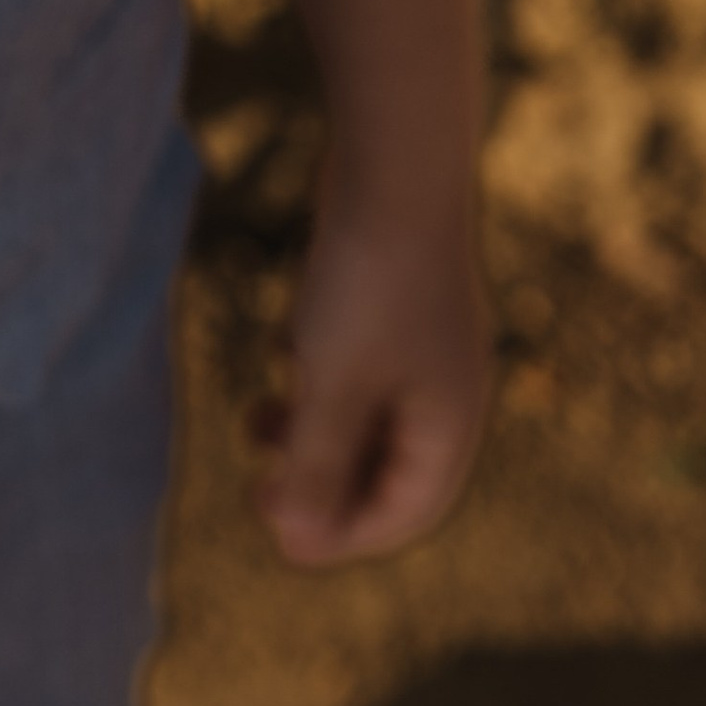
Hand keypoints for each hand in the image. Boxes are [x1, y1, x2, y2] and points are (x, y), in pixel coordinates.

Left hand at [252, 173, 490, 567]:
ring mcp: (428, 341)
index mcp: (449, 425)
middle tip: (258, 492)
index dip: (342, 535)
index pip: (404, 511)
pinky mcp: (401, 298)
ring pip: (370, 411)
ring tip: (256, 421)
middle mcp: (449, 389)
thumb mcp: (331, 384)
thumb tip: (297, 541)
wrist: (394, 164)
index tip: (278, 540)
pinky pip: (363, 362)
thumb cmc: (367, 283)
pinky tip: (283, 350)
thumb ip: (315, 465)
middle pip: (388, 467)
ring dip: (315, 429)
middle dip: (324, 485)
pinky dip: (323, 374)